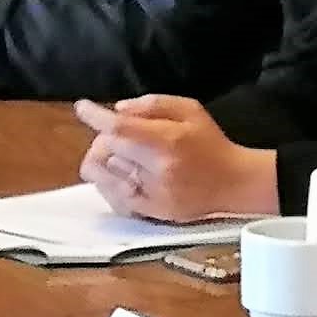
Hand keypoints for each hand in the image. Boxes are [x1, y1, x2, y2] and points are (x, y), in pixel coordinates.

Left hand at [75, 95, 278, 222]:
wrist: (234, 183)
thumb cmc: (210, 143)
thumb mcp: (190, 110)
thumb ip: (152, 104)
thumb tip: (116, 109)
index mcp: (167, 141)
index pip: (119, 129)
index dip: (95, 116)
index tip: (83, 107)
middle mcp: (157, 170)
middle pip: (106, 150)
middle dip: (103, 138)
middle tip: (114, 134)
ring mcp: (152, 194)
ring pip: (103, 174)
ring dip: (105, 160)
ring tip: (121, 155)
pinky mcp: (150, 212)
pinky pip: (111, 197)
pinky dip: (108, 183)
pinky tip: (120, 174)